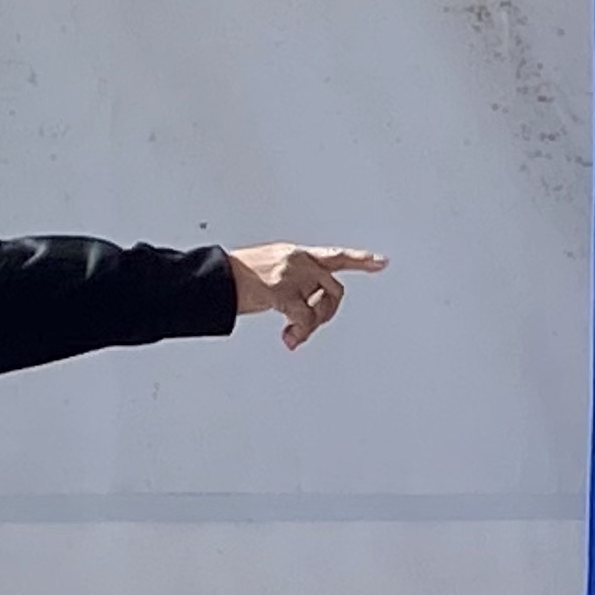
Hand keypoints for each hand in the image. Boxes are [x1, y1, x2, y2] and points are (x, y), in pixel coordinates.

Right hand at [227, 243, 384, 348]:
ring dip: (311, 326)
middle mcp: (299, 261)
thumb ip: (291, 283)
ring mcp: (292, 275)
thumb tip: (302, 315)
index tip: (382, 262)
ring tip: (294, 334)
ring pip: (322, 306)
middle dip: (328, 312)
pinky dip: (301, 332)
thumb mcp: (267, 271)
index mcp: (296, 255)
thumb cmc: (234, 278)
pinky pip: (305, 318)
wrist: (212, 278)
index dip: (360, 260)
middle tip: (309, 326)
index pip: (334, 256)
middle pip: (335, 289)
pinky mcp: (282, 290)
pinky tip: (289, 339)